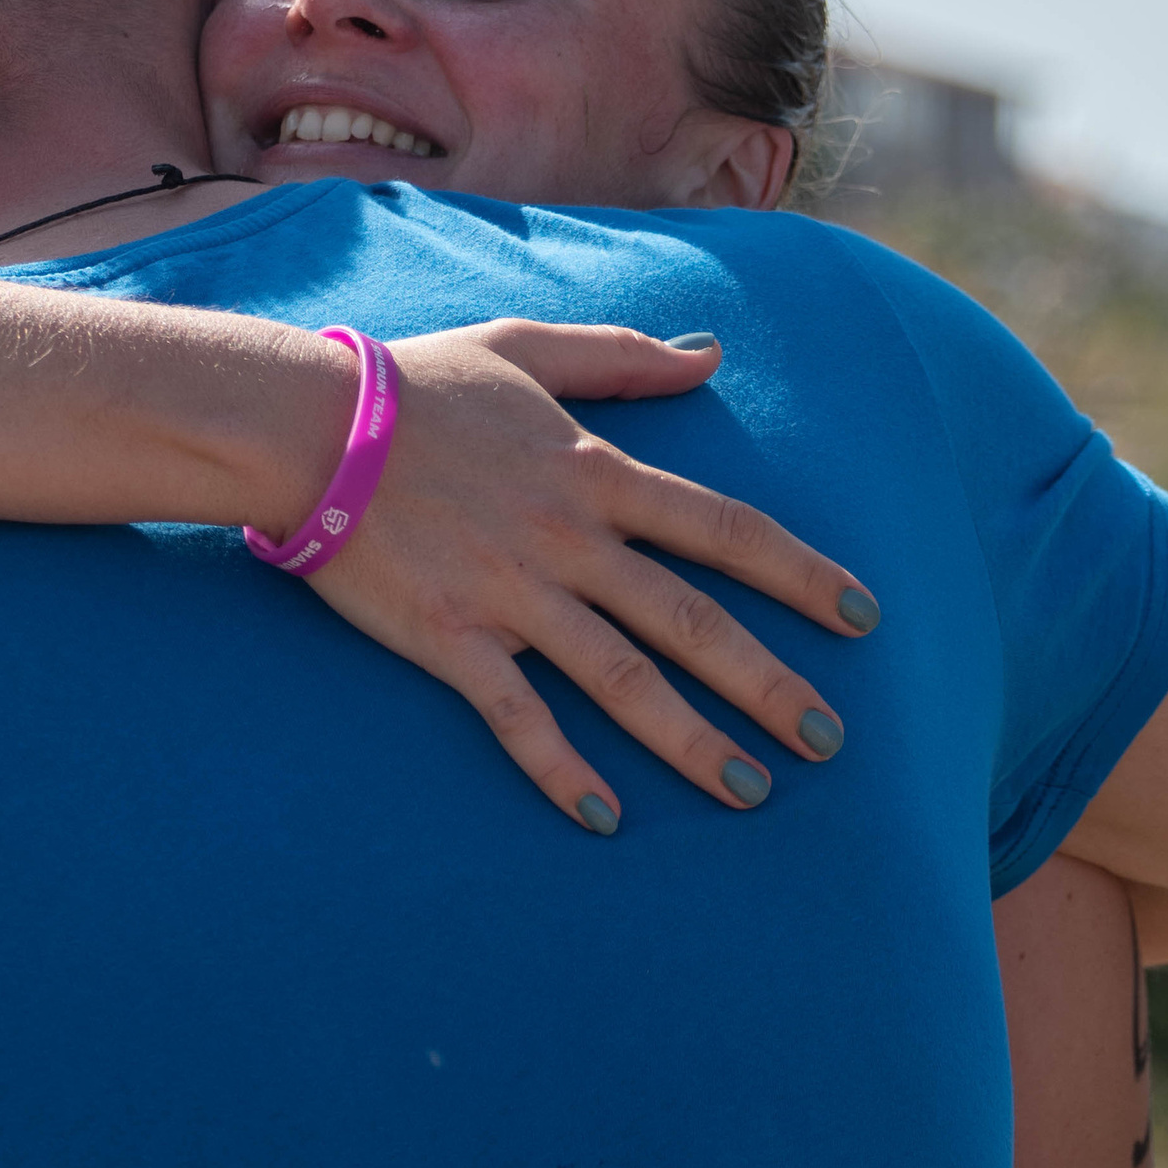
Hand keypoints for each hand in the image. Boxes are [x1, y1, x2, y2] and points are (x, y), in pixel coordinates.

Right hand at [307, 323, 876, 831]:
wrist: (305, 426)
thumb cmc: (417, 385)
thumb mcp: (529, 349)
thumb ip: (623, 358)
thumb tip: (709, 354)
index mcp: (594, 473)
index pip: (723, 529)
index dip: (800, 573)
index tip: (861, 616)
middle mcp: (568, 539)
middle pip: (692, 620)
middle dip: (768, 682)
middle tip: (828, 738)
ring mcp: (511, 593)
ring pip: (622, 678)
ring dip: (691, 740)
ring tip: (751, 791)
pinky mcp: (450, 638)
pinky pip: (518, 716)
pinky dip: (562, 770)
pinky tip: (606, 818)